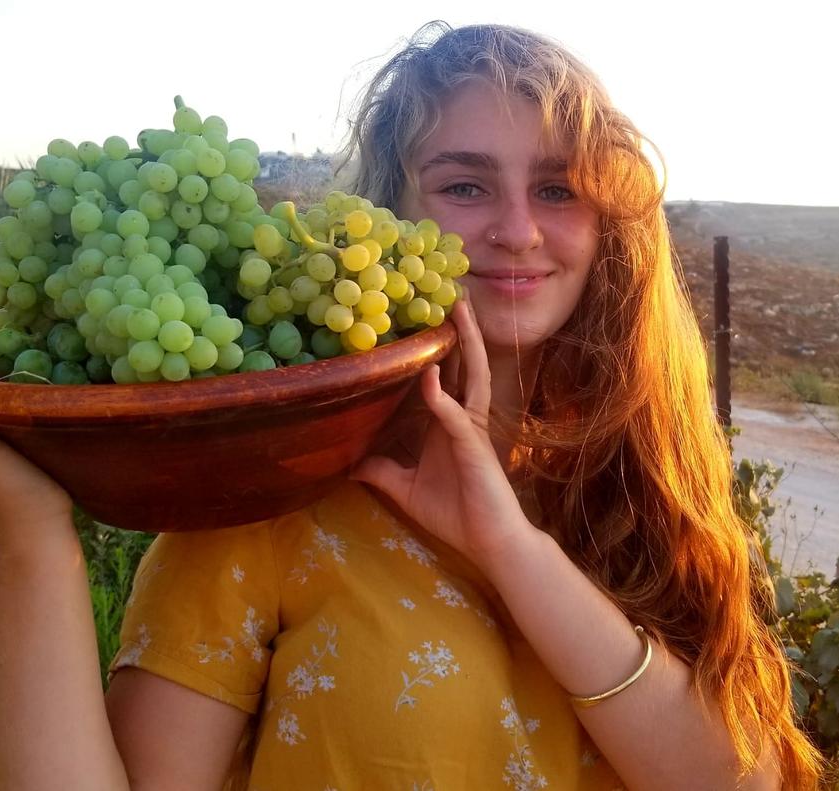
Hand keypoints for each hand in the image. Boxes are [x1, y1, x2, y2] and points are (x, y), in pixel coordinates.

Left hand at [350, 300, 530, 573]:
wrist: (489, 543)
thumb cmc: (455, 513)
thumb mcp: (405, 490)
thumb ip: (381, 472)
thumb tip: (350, 463)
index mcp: (447, 423)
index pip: (444, 374)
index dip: (437, 346)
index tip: (423, 314)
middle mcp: (462, 418)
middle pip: (463, 364)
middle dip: (457, 329)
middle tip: (448, 291)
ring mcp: (471, 430)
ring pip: (472, 377)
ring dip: (464, 344)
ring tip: (457, 311)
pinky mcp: (474, 448)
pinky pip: (457, 418)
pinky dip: (443, 398)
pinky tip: (432, 378)